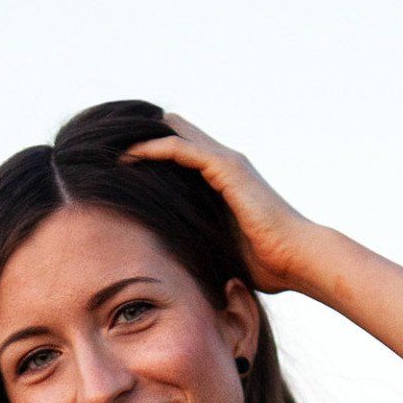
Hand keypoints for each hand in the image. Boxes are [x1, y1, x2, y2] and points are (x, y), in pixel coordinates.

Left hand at [122, 113, 322, 294]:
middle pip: (175, 136)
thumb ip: (200, 244)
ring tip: (108, 147)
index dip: (150, 156)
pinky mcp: (227, 168)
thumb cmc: (267, 265)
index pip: (180, 156)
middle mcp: (224, 164)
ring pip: (174, 135)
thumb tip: (172, 266)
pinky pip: (181, 149)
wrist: (297, 258)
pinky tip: (128, 156)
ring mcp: (227, 163)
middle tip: (105, 147)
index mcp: (223, 181)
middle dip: (141, 139)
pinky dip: (154, 149)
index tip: (117, 167)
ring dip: (141, 140)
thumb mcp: (221, 250)